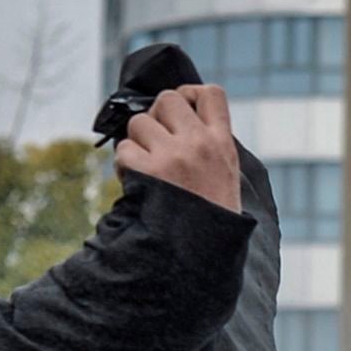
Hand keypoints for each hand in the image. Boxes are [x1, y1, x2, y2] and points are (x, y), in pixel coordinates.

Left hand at [115, 84, 241, 213]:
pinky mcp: (147, 170)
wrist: (198, 256)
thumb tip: (181, 120)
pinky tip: (137, 184)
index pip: (210, 94)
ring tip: (149, 169)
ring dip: (138, 143)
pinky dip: (125, 166)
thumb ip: (209, 147)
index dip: (190, 94)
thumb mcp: (226, 178)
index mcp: (222, 145)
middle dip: (157, 117)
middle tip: (159, 143)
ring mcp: (172, 156)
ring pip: (139, 123)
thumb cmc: (211, 221)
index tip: (184, 109)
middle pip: (167, 99)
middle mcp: (199, 144)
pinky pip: (124, 149)